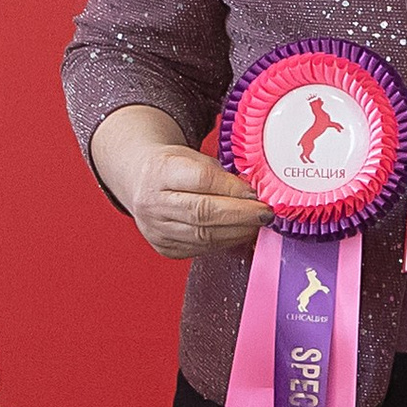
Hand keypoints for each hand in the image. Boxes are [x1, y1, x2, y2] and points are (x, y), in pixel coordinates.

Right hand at [123, 144, 269, 259]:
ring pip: (204, 236)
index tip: (256, 193)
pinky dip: (225, 242)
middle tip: (264, 213)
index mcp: (160, 171)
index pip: (202, 180)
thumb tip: (253, 194)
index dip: (233, 188)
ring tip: (256, 225)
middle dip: (240, 214)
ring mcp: (157, 229)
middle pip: (203, 212)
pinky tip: (239, 234)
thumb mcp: (193, 158)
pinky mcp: (165, 248)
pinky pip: (201, 248)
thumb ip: (220, 175)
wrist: (142, 183)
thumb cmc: (172, 168)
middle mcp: (154, 202)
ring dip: (237, 232)